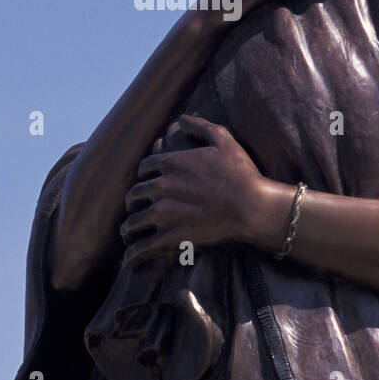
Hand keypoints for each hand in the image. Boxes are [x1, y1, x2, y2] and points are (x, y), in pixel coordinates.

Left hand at [120, 115, 266, 268]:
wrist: (251, 205)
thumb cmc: (240, 172)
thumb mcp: (223, 138)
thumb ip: (200, 125)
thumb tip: (182, 118)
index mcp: (171, 163)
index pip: (144, 167)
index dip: (144, 174)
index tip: (146, 180)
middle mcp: (161, 187)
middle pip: (135, 194)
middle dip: (133, 200)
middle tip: (134, 206)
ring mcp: (165, 213)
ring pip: (134, 221)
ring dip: (128, 228)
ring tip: (127, 234)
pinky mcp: (172, 235)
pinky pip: (145, 247)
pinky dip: (134, 254)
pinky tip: (129, 261)